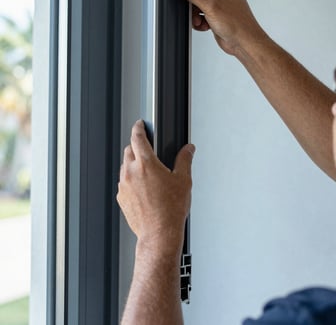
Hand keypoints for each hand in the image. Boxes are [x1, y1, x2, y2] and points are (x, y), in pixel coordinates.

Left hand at [117, 120, 194, 255]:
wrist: (159, 234)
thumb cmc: (171, 210)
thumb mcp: (184, 181)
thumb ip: (185, 160)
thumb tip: (188, 149)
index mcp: (146, 164)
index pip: (137, 138)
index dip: (138, 128)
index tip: (139, 124)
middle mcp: (131, 173)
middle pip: (128, 150)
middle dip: (136, 146)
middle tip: (147, 150)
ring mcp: (124, 186)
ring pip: (124, 166)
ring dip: (133, 164)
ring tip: (148, 172)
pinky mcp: (121, 198)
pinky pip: (124, 182)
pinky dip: (131, 179)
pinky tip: (143, 188)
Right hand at [174, 0, 265, 55]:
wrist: (243, 42)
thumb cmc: (238, 23)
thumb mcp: (211, 5)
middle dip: (192, 2)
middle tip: (190, 8)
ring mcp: (218, 4)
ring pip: (197, 4)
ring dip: (195, 14)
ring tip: (199, 20)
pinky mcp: (215, 16)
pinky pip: (200, 14)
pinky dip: (199, 21)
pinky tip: (204, 25)